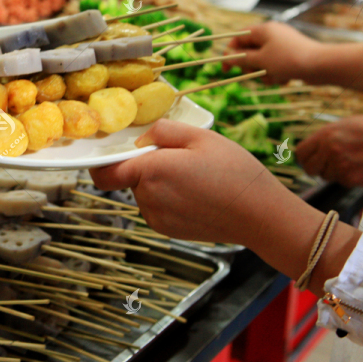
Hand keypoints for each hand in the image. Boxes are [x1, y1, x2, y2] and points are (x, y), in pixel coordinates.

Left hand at [89, 119, 321, 251]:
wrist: (260, 215)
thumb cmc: (234, 172)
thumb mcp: (201, 136)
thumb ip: (162, 131)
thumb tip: (140, 141)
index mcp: (150, 171)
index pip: (104, 173)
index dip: (102, 163)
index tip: (114, 153)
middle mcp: (147, 198)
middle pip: (130, 178)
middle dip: (146, 166)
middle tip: (181, 159)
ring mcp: (156, 217)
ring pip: (145, 193)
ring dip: (159, 183)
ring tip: (195, 178)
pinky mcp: (167, 230)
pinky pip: (157, 208)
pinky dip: (169, 199)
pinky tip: (197, 195)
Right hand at [226, 22, 322, 84]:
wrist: (321, 66)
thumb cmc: (288, 60)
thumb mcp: (261, 60)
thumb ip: (242, 58)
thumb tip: (228, 57)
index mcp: (263, 30)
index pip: (238, 37)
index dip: (230, 52)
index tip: (225, 68)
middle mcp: (272, 34)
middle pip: (250, 51)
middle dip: (250, 66)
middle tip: (253, 74)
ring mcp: (282, 45)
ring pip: (262, 61)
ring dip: (264, 73)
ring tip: (274, 78)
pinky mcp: (290, 56)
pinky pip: (275, 65)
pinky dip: (276, 74)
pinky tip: (285, 79)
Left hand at [295, 116, 362, 186]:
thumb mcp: (342, 125)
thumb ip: (323, 138)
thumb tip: (305, 151)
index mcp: (325, 135)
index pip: (300, 153)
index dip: (304, 157)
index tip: (309, 159)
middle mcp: (330, 151)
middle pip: (309, 169)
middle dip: (316, 168)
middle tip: (327, 164)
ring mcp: (340, 166)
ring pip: (325, 176)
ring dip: (333, 172)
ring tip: (350, 160)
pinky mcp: (351, 178)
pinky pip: (341, 181)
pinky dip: (347, 176)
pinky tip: (359, 166)